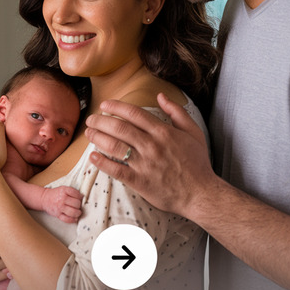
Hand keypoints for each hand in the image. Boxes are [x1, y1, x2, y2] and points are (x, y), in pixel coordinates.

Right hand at [40, 186, 82, 222]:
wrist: (44, 199)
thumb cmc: (55, 194)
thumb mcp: (63, 188)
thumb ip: (72, 191)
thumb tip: (82, 197)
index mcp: (64, 190)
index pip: (77, 194)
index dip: (80, 197)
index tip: (80, 198)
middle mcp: (62, 199)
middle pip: (76, 203)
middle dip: (79, 205)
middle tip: (78, 206)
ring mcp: (60, 207)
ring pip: (73, 212)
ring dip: (78, 213)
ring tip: (78, 212)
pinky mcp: (58, 214)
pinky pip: (67, 219)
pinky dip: (72, 220)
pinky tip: (75, 218)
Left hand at [84, 93, 215, 215]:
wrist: (200, 193)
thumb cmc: (197, 164)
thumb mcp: (194, 133)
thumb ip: (177, 112)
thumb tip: (161, 96)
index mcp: (163, 132)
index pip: (134, 113)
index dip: (116, 107)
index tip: (104, 105)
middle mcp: (152, 146)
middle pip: (120, 128)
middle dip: (101, 121)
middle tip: (90, 119)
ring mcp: (145, 164)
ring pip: (115, 147)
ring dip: (98, 138)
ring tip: (88, 133)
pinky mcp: (140, 182)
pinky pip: (117, 170)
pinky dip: (103, 163)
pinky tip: (93, 157)